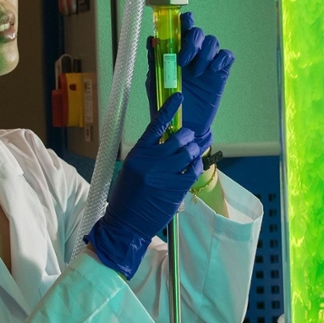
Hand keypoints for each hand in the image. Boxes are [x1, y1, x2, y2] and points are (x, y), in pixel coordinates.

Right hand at [84, 93, 202, 278]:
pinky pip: (194, 170)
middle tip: (191, 136)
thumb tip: (168, 142)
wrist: (126, 224)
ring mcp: (166, 175)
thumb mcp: (131, 169)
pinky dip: (197, 165)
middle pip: (179, 137)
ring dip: (196, 148)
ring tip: (197, 147)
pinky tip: (195, 165)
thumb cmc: (127, 197)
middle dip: (188, 135)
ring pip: (190, 152)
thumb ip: (148, 154)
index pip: (156, 125)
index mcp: (138, 153)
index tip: (179, 97)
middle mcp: (153, 161)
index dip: (169, 109)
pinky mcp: (176, 189)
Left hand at [146, 12, 234, 154]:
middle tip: (183, 60)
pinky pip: (227, 56)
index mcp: (176, 52)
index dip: (184, 20)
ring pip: (213, 41)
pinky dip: (220, 59)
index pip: (182, 28)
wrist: (183, 127)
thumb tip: (151, 40)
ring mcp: (207, 63)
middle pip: (198, 32)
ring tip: (196, 72)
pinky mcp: (220, 74)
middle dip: (192, 42)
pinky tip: (211, 71)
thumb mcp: (155, 83)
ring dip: (204, 53)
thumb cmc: (167, 105)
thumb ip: (154, 62)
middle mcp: (193, 54)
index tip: (181, 24)